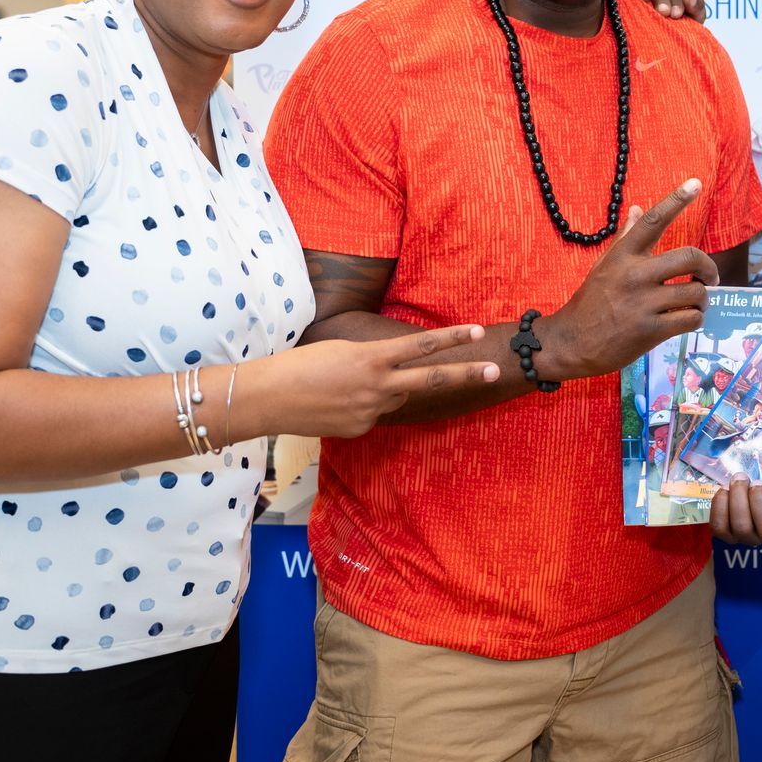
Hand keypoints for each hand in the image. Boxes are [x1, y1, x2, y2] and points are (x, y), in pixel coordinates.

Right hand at [273, 326, 498, 437]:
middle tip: (494, 369)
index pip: (421, 345)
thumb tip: (390, 373)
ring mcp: (371, 411)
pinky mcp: (361, 430)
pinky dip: (363, 406)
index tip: (477, 330)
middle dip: (466, 374)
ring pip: (397, 397)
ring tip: (346, 383)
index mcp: (373, 357)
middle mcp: (378, 385)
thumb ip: (372, 360)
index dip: (452, 337)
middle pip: (432, 379)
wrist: (267, 398)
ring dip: (387, 390)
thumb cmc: (298, 363)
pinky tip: (335, 402)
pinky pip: (374, 415)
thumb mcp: (340, 349)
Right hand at [536, 179, 718, 380]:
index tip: (695, 183)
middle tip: (710, 277)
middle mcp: (635, 274)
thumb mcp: (604, 265)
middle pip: (690, 257)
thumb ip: (624, 238)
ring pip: (696, 292)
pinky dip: (696, 319)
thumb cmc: (590, 301)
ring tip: (695, 304)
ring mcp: (644, 303)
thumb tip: (637, 209)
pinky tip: (687, 320)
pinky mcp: (651, 331)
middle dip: (708, 267)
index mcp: (624, 255)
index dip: (676, 199)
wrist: (572, 342)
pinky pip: (691, 319)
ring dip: (702, 299)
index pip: (653, 220)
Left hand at [711, 477, 761, 561]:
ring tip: (739, 480)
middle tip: (755, 482)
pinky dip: (719, 508)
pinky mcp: (727, 534)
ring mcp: (749, 539)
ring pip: (740, 529)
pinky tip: (723, 490)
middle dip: (758, 504)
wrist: (758, 492)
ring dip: (737, 501)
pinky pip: (719, 528)